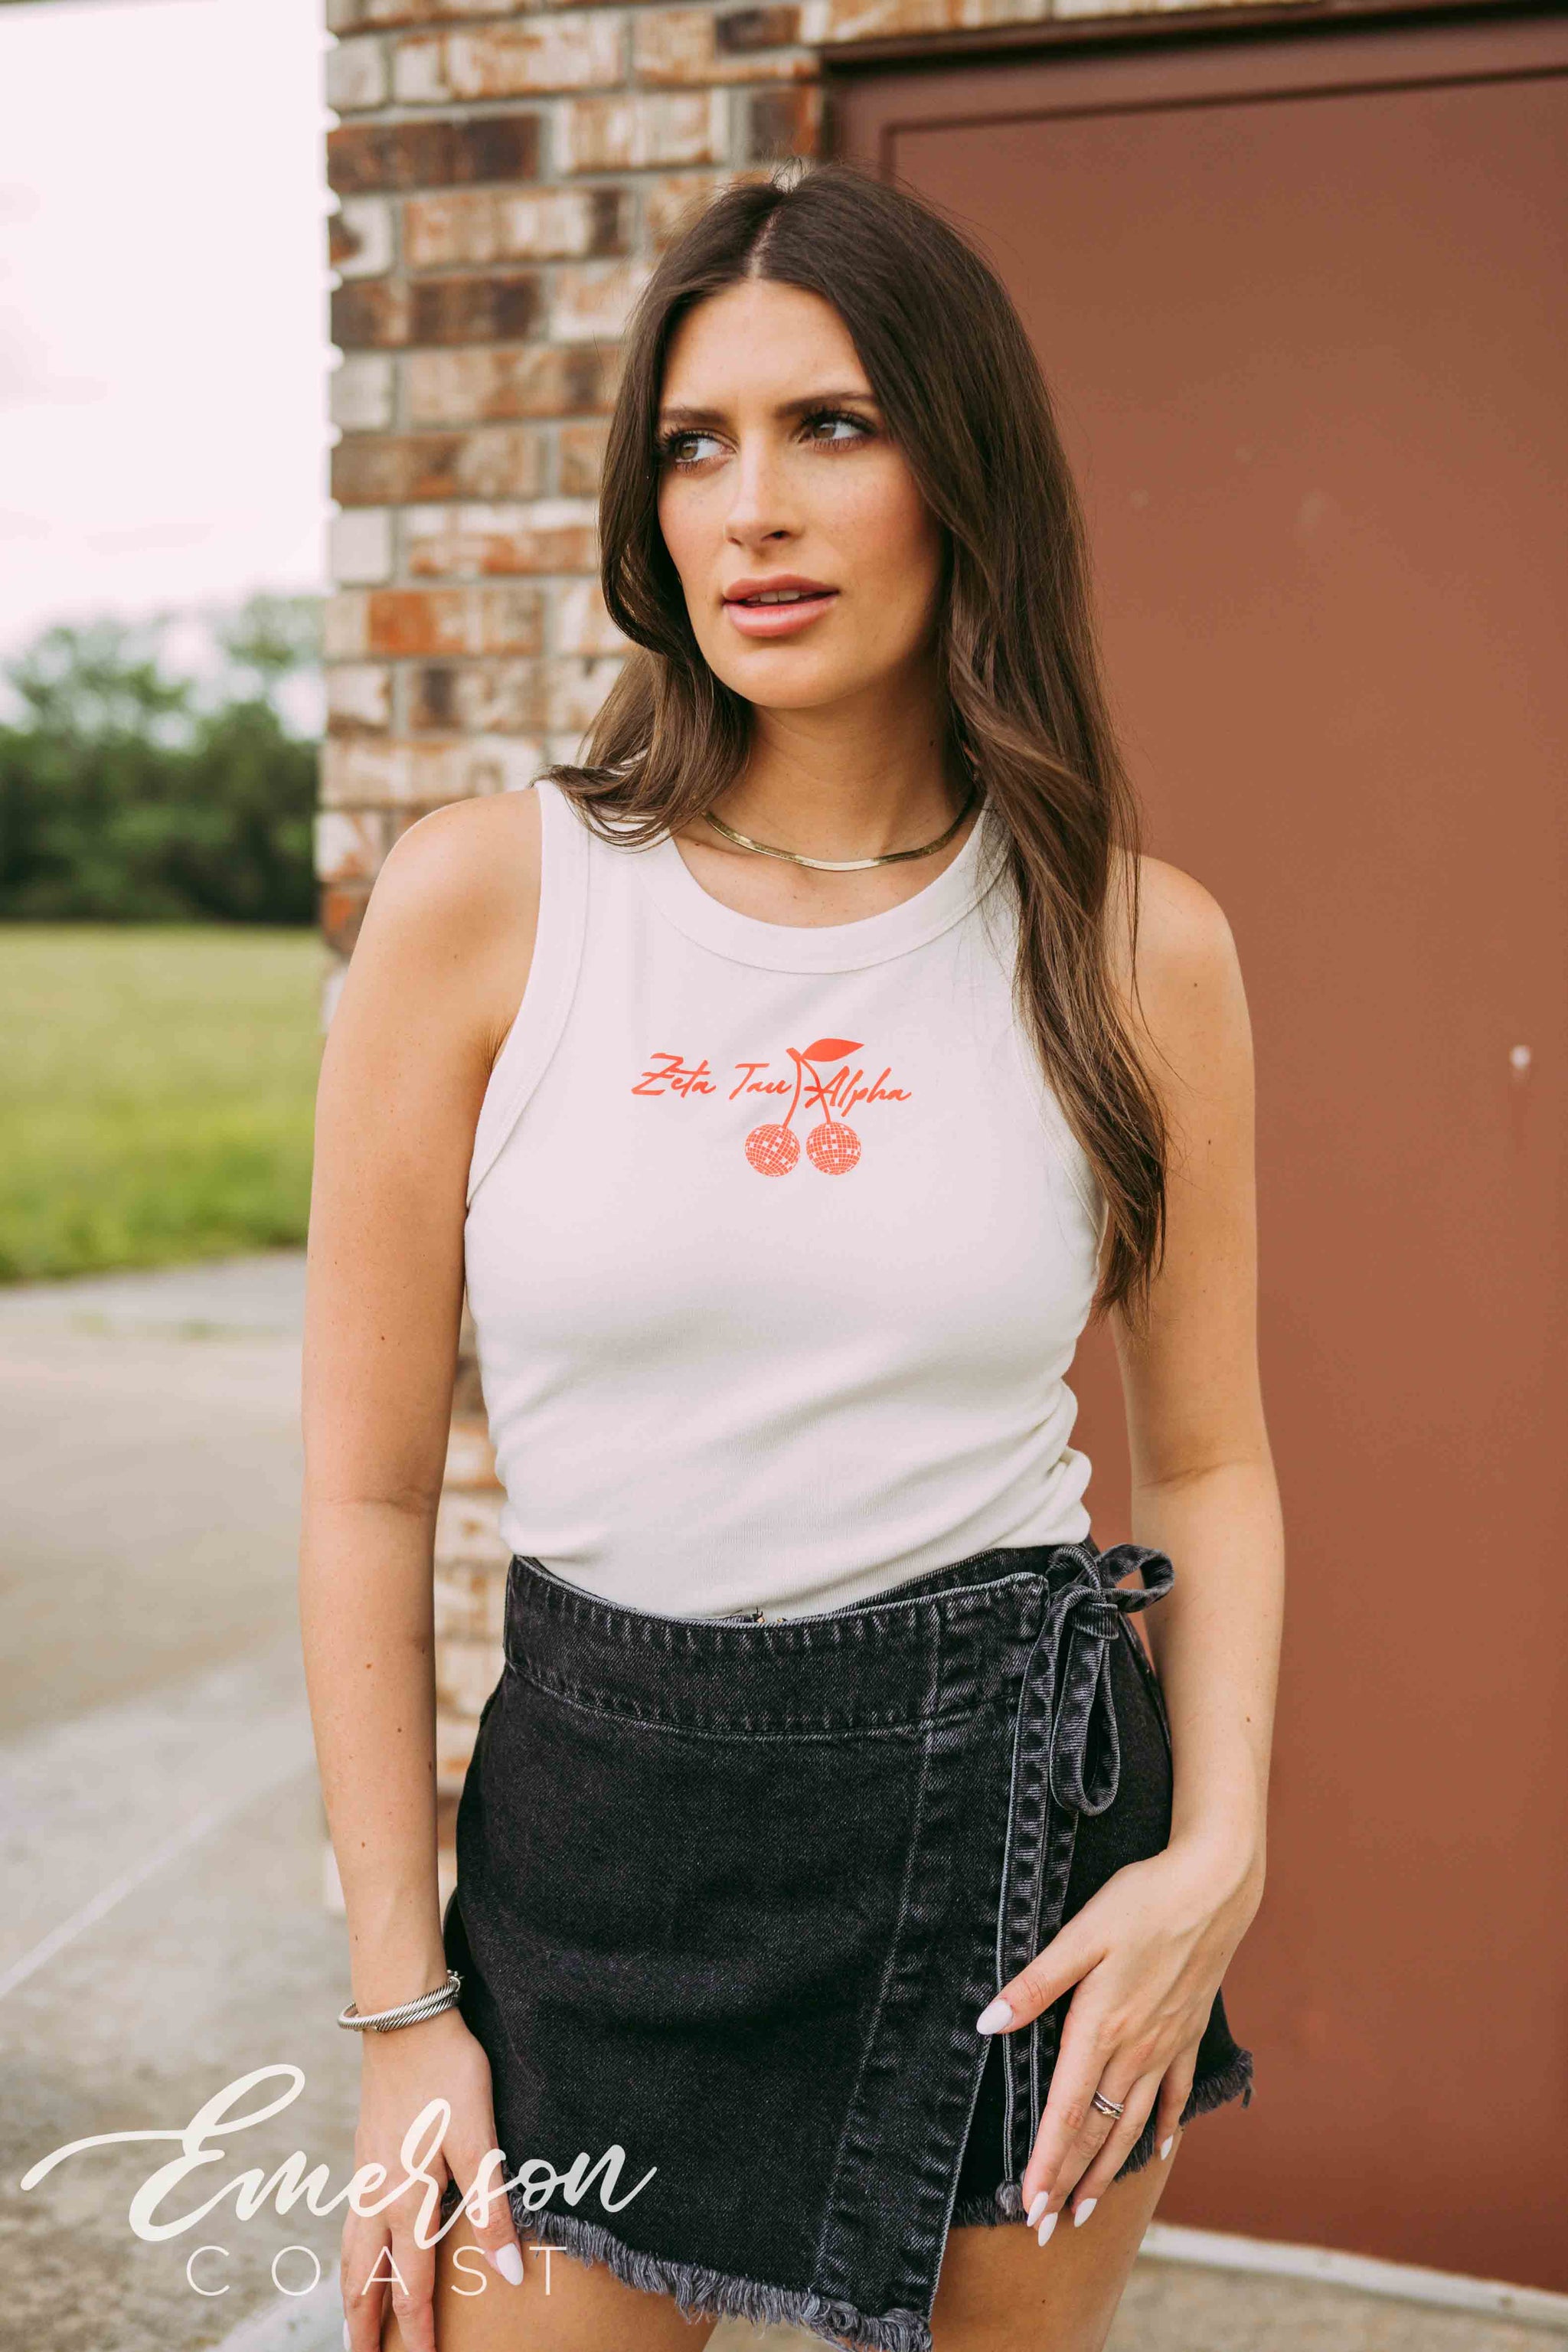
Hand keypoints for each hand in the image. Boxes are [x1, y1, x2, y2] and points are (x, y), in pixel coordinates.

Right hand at [341, 2008, 524, 2351]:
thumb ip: (492, 2207)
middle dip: (364, 2324)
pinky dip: (351, 2253)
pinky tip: (359, 2248)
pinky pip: (352, 2221)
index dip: (419, 2329)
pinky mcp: (366, 2151)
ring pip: (352, 2249)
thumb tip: (507, 2273)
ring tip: (353, 2322)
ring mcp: (367, 2172)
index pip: (412, 2284)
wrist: (405, 2019)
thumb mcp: (480, 2138)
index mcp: (407, 2200)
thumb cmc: (448, 2074)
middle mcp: (378, 2195)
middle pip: (364, 2276)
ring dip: (353, 2291)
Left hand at [975, 1837, 1261, 2239]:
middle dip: (1068, 2183)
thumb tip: (987, 2024)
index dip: (1046, 2163)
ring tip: (1087, 2210)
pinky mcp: (1187, 2033)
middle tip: (1046, 2229)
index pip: (1065, 2113)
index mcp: (1100, 2027)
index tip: (1029, 2207)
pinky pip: (1174, 2095)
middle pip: (1096, 2131)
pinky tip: (1156, 2152)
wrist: (1213, 1887)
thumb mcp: (1079, 1935)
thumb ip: (1034, 1984)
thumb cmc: (1141, 1901)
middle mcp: (1134, 2049)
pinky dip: (1162, 2129)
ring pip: (1132, 2124)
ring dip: (1107, 2170)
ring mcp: (1165, 2045)